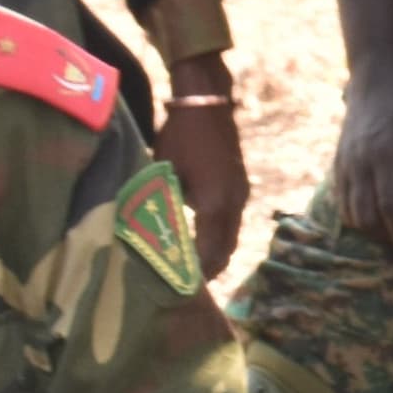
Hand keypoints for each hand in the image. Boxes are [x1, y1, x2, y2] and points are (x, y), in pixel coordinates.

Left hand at [154, 57, 252, 278]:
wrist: (206, 102)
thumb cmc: (180, 136)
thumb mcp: (164, 173)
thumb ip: (163, 205)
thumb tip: (151, 235)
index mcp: (215, 205)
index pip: (208, 253)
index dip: (195, 274)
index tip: (179, 290)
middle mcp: (234, 204)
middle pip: (225, 250)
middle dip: (208, 270)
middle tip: (186, 287)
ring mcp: (240, 195)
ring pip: (231, 237)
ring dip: (215, 254)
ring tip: (193, 269)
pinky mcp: (239, 187)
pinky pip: (232, 223)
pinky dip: (219, 238)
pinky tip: (201, 241)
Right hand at [329, 55, 392, 262]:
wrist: (377, 70)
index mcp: (387, 150)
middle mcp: (361, 159)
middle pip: (369, 216)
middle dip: (391, 241)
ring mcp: (346, 161)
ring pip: (353, 213)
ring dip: (374, 233)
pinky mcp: (339, 161)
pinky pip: (343, 201)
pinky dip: (358, 218)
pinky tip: (377, 225)